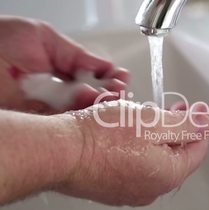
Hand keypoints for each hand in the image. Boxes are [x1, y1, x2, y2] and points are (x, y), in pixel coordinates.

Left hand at [0, 16, 128, 112]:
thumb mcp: (43, 37)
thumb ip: (77, 55)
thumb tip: (105, 66)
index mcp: (58, 67)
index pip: (91, 76)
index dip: (109, 78)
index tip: (121, 78)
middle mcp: (54, 89)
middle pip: (90, 96)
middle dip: (109, 93)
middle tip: (120, 91)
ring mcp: (46, 107)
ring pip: (80, 110)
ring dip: (99, 105)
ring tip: (113, 98)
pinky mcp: (36, 122)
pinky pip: (63, 121)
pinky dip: (80, 117)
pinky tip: (94, 108)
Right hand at [55, 101, 208, 205]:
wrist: (60, 152)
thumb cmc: (100, 139)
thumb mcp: (152, 122)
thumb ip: (184, 124)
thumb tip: (203, 122)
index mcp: (168, 174)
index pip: (197, 149)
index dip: (200, 125)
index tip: (198, 111)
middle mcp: (151, 188)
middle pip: (176, 154)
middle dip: (177, 128)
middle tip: (174, 110)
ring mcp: (130, 189)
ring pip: (154, 157)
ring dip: (156, 135)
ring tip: (145, 116)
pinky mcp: (112, 186)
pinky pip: (134, 163)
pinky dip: (137, 146)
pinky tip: (126, 131)